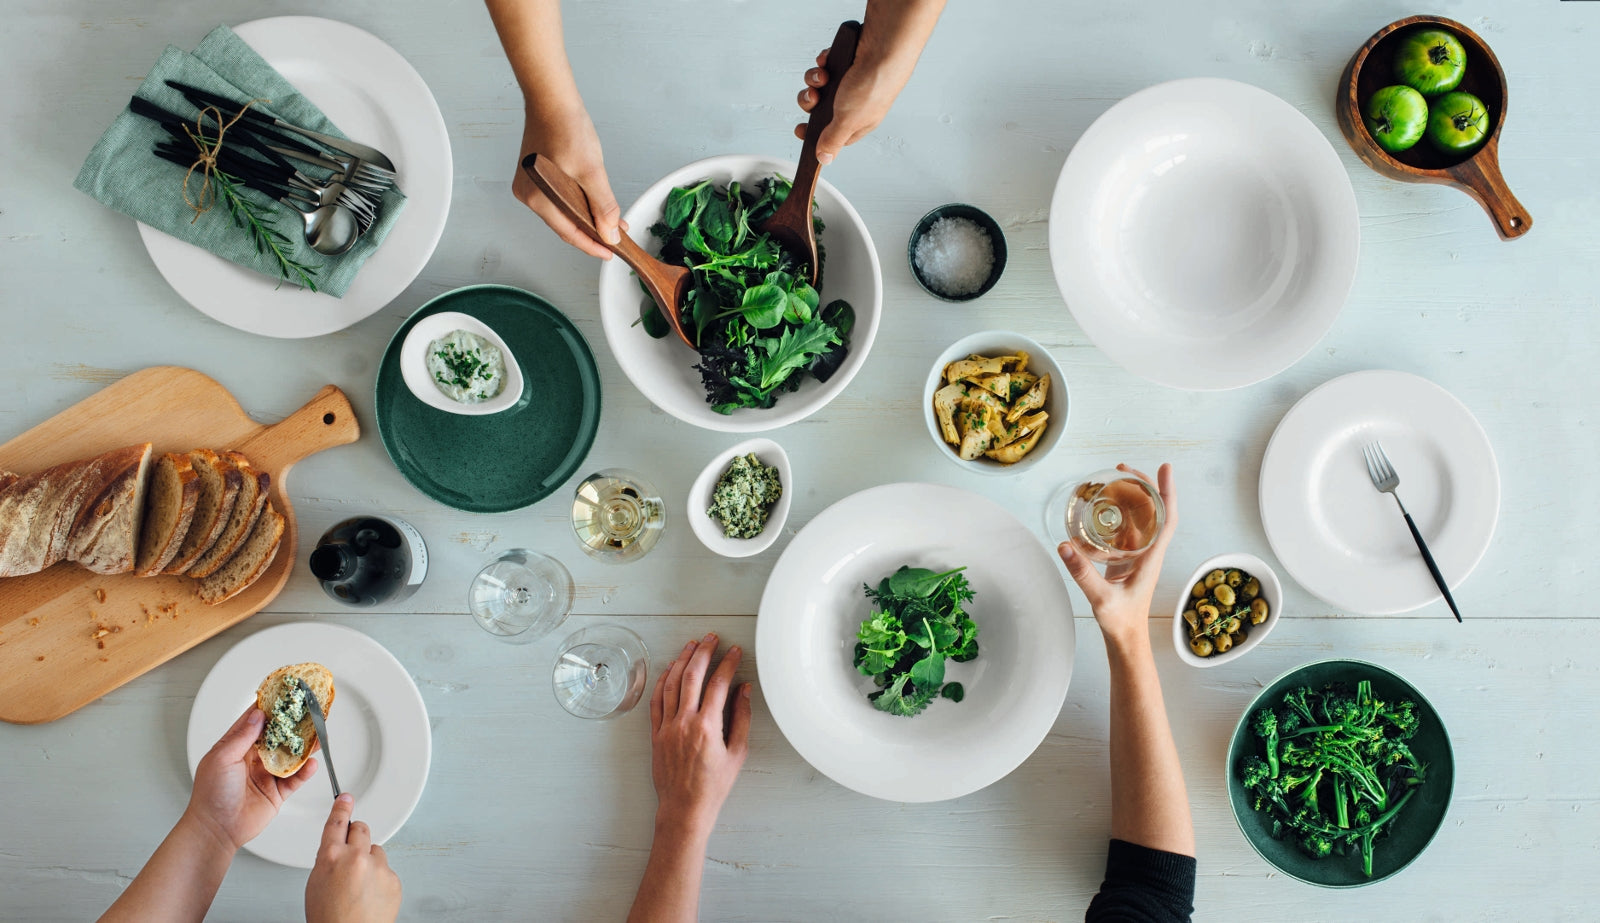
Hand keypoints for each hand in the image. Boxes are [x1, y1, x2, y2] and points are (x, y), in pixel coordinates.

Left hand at [184, 705, 317, 850]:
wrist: (217, 830)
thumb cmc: (211, 794)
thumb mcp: (222, 758)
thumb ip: (243, 736)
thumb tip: (259, 715)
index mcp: (236, 746)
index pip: (256, 720)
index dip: (270, 706)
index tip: (284, 693)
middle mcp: (253, 758)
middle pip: (279, 735)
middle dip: (293, 723)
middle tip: (309, 710)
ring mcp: (267, 774)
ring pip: (291, 755)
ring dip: (304, 745)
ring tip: (318, 734)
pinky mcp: (277, 792)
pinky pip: (296, 778)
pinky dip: (305, 771)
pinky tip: (311, 763)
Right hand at [306, 794, 401, 922]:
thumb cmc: (328, 918)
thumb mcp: (315, 883)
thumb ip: (328, 860)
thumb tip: (337, 850)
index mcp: (331, 856)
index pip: (337, 822)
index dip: (342, 807)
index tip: (346, 797)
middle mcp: (356, 857)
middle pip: (361, 829)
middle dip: (356, 836)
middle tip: (352, 852)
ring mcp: (378, 867)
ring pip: (375, 851)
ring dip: (369, 861)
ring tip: (358, 885)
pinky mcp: (393, 879)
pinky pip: (386, 870)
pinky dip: (380, 879)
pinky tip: (370, 895)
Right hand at [513, 102, 623, 258]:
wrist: (552, 100)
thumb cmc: (566, 128)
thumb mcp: (592, 171)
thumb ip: (602, 206)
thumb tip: (609, 233)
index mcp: (537, 197)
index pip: (569, 233)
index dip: (592, 245)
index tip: (610, 252)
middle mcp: (528, 194)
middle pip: (565, 224)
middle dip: (592, 231)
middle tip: (615, 236)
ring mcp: (529, 185)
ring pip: (562, 211)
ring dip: (586, 217)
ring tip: (610, 220)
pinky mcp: (535, 176)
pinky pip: (558, 198)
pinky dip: (576, 203)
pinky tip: (592, 203)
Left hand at [649, 633, 751, 831]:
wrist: (685, 808)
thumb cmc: (714, 785)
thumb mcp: (737, 753)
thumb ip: (741, 718)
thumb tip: (744, 690)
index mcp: (707, 727)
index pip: (719, 684)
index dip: (728, 664)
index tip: (735, 651)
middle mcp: (684, 723)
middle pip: (692, 676)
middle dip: (703, 653)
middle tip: (711, 639)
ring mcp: (667, 727)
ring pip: (672, 684)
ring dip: (682, 661)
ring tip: (691, 646)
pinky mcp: (656, 734)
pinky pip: (656, 701)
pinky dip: (662, 682)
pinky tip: (669, 670)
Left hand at [795, 42, 910, 164]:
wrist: (884, 46)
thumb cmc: (873, 84)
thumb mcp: (847, 121)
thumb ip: (833, 141)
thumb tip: (824, 159)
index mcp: (859, 122)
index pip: (832, 134)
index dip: (814, 133)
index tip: (800, 129)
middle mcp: (854, 102)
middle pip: (820, 108)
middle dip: (811, 102)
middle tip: (813, 97)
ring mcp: (849, 80)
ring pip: (819, 85)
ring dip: (814, 81)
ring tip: (822, 76)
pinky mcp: (846, 60)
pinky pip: (825, 64)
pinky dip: (823, 63)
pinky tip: (827, 61)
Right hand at [1057, 463, 1179, 647]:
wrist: (1126, 638)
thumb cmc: (1121, 621)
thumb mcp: (1101, 597)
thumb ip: (1083, 573)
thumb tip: (1064, 546)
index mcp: (1151, 557)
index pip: (1168, 518)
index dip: (1168, 492)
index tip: (1165, 469)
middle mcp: (1148, 552)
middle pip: (1154, 511)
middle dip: (1142, 486)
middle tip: (1122, 468)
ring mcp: (1137, 555)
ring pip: (1140, 518)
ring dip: (1130, 497)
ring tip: (1112, 480)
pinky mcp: (1126, 560)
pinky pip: (1126, 530)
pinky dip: (1117, 514)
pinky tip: (1103, 507)